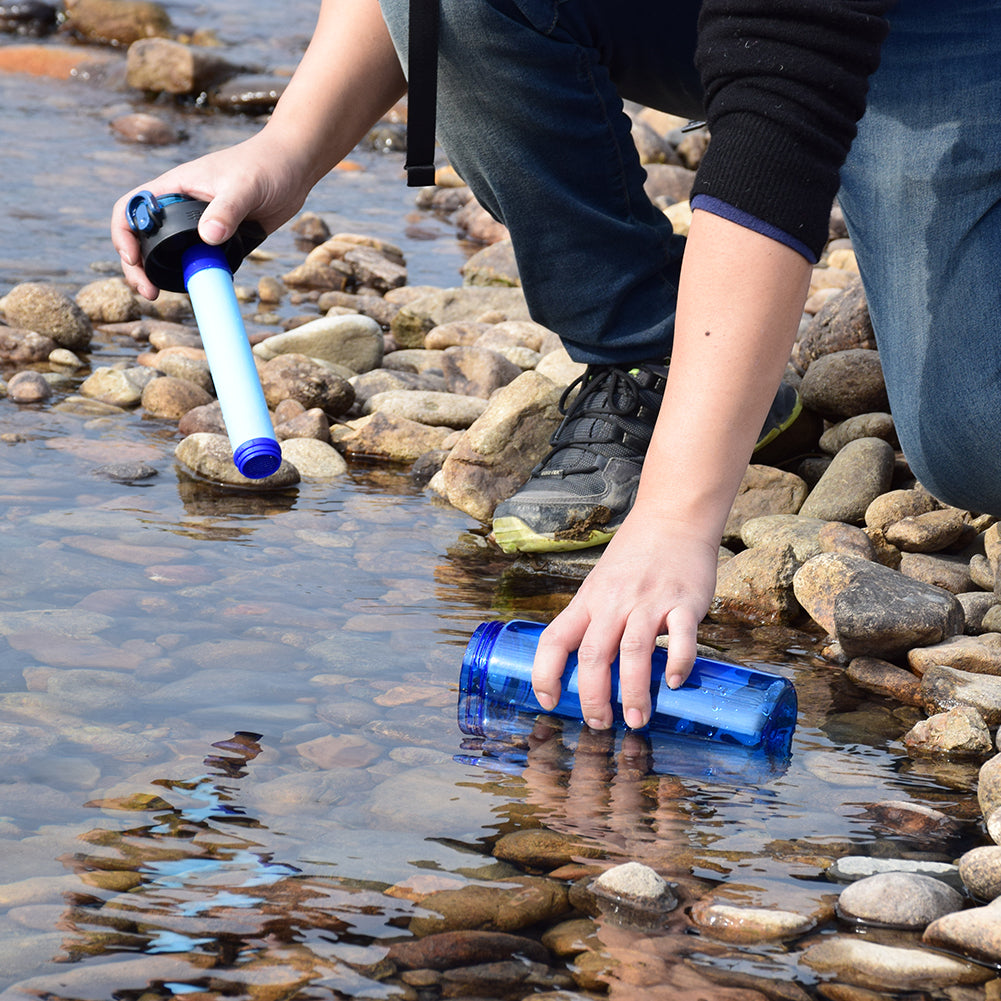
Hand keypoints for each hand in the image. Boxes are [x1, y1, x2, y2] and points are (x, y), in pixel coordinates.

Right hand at [110, 130, 310, 299]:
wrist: (295, 169)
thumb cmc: (266, 164)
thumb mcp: (245, 186)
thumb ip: (226, 210)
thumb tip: (207, 237)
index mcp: (175, 187)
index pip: (132, 208)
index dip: (124, 233)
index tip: (134, 258)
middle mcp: (181, 207)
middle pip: (144, 238)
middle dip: (138, 266)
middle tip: (149, 292)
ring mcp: (200, 225)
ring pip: (170, 253)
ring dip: (163, 274)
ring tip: (162, 295)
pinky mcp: (222, 239)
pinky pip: (200, 260)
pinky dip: (194, 275)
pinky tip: (201, 286)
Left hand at [531, 506, 718, 731]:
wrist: (672, 518)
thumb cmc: (634, 558)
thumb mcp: (600, 585)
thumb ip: (594, 621)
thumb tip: (587, 670)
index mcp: (588, 601)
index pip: (555, 639)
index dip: (544, 673)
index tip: (547, 700)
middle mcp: (614, 603)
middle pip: (593, 654)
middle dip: (593, 696)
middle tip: (600, 724)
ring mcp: (649, 602)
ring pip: (633, 651)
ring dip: (633, 691)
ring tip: (637, 720)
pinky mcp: (684, 601)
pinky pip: (681, 636)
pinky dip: (678, 661)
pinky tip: (675, 682)